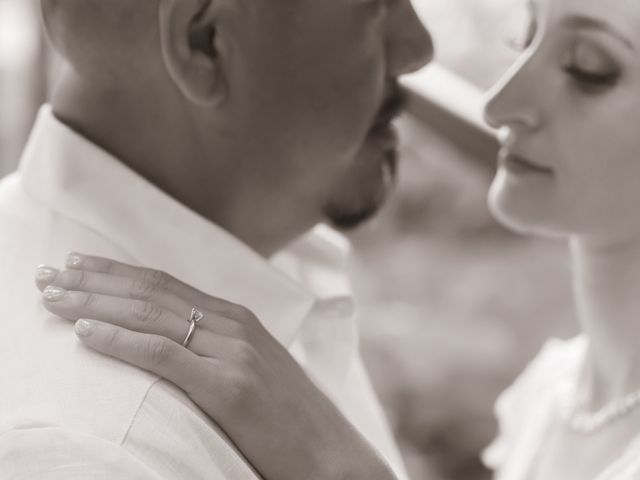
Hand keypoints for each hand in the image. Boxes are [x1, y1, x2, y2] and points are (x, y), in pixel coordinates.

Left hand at [35, 253, 395, 479]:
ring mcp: (233, 352)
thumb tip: (172, 339)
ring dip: (95, 302)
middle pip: (152, 291)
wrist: (332, 455)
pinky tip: (84, 332)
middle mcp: (234, 325)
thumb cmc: (288, 418)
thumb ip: (217, 345)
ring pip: (151, 315)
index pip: (166, 283)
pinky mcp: (229, 387)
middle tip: (49, 273)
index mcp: (239, 319)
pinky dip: (119, 340)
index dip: (118, 272)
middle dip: (95, 280)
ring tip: (53, 297)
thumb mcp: (253, 367)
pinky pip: (162, 354)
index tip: (79, 265)